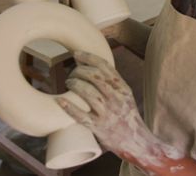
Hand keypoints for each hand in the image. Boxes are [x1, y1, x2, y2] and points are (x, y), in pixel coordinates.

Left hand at [56, 51, 182, 168]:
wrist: (136, 141)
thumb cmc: (127, 116)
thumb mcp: (125, 96)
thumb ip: (112, 82)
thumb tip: (91, 66)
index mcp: (123, 89)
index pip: (105, 67)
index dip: (89, 57)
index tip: (76, 54)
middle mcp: (117, 99)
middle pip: (96, 77)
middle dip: (80, 71)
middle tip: (72, 72)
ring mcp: (107, 114)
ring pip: (89, 93)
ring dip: (75, 84)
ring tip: (68, 82)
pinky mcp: (98, 128)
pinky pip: (81, 116)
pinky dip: (69, 107)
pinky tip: (59, 100)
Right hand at [57, 0, 123, 38]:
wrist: (116, 26)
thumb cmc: (109, 8)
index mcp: (77, 3)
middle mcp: (75, 13)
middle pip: (64, 5)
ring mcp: (79, 21)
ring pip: (68, 16)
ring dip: (64, 9)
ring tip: (67, 1)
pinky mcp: (85, 29)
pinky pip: (76, 28)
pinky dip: (71, 24)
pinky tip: (68, 20)